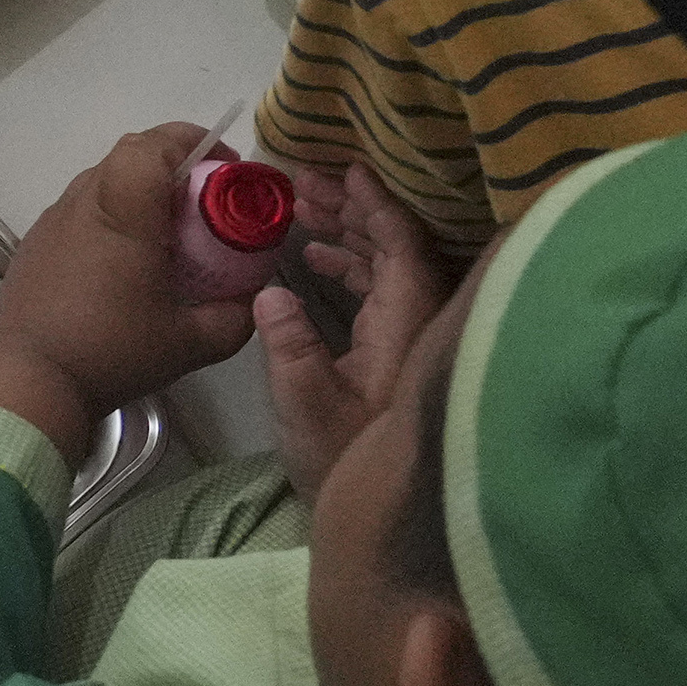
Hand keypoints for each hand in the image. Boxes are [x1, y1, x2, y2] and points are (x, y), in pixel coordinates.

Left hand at [0, 124, 261, 458]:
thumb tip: (255, 295)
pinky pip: (79, 208)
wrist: (28, 380)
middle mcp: (83, 203)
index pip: (153, 145)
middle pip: (129, 153)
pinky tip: (122, 258)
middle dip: (174, 164)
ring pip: (101, 178)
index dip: (193, 142)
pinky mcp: (34, 243)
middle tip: (204, 200)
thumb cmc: (112, 354)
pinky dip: (108, 214)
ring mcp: (52, 221)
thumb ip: (235, 315)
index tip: (225, 169)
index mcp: (122, 213)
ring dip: (139, 189)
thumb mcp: (191, 343)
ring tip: (166, 230)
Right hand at [260, 161, 453, 494]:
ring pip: (387, 268)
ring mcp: (408, 338)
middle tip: (307, 181)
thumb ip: (290, 345)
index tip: (348, 169)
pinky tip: (315, 259)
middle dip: (355, 209)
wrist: (378, 515)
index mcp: (405, 325)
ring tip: (304, 208)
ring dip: (349, 234)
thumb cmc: (344, 460)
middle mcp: (416, 322)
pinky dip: (350, 266)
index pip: (400, 247)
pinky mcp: (394, 354)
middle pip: (396, 248)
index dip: (377, 205)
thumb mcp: (305, 406)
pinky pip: (380, 292)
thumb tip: (270, 292)